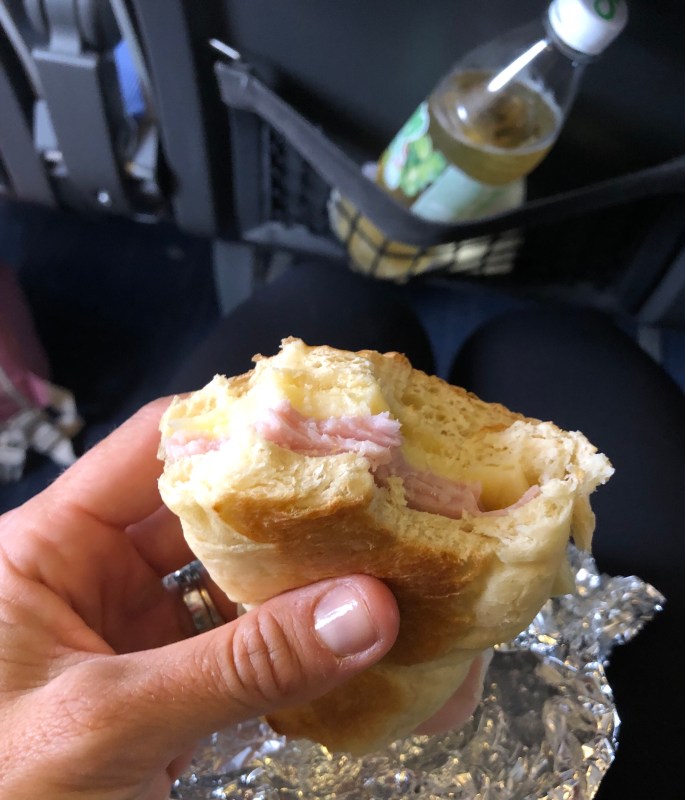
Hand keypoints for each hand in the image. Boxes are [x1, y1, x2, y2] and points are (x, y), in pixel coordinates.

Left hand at [0, 399, 399, 798]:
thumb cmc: (3, 793)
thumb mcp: (111, 722)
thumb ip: (241, 667)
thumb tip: (367, 611)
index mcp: (48, 545)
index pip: (149, 452)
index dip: (233, 432)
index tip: (323, 429)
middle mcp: (92, 570)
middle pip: (200, 508)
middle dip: (280, 506)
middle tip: (368, 494)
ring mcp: (132, 625)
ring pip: (224, 575)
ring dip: (291, 575)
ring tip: (372, 554)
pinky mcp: (162, 678)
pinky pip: (234, 639)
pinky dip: (284, 638)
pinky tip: (341, 628)